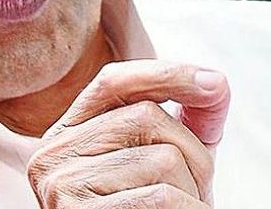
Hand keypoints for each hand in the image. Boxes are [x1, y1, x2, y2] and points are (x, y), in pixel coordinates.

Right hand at [27, 60, 230, 207]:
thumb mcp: (163, 165)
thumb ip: (185, 125)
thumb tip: (217, 85)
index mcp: (67, 133)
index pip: (113, 82)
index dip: (166, 74)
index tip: (218, 84)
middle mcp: (53, 152)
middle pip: (147, 117)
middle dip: (192, 153)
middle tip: (193, 190)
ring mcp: (61, 185)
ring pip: (162, 158)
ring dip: (192, 191)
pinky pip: (161, 197)